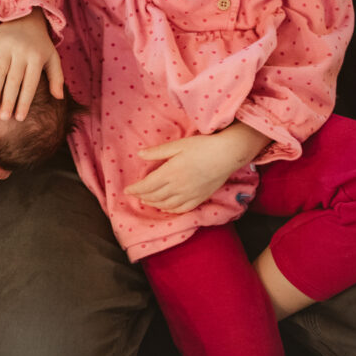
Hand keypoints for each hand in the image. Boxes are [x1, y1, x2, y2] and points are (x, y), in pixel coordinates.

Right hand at [0, 8, 63, 120]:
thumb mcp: (52, 58)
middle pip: (14, 80)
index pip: (30, 84)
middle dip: (8, 100)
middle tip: (3, 117)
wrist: (25, 17)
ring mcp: (7, 45)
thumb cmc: (40, 44)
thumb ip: (56, 78)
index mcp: (37, 58)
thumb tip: (59, 98)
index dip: (24, 102)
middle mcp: (22, 51)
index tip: (19, 118)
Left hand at [125, 123, 269, 213]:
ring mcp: (190, 194)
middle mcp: (178, 187)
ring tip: (146, 201)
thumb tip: (139, 154)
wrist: (228, 154)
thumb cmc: (202, 146)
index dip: (136, 189)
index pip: (147, 186)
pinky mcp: (200, 198)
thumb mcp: (178, 145)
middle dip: (142, 196)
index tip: (127, 190)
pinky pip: (181, 209)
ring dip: (154, 204)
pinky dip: (170, 210)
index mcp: (171, 172)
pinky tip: (165, 207)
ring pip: (166, 204)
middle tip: (135, 195)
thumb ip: (157, 152)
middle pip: (155, 196)